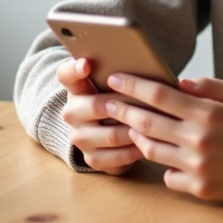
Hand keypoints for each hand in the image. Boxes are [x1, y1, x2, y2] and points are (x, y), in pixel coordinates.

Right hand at [56, 57, 142, 174]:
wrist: (104, 131)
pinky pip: (116, 157)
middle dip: (125, 103)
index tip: (86, 64)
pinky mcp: (92, 158)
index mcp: (75, 88)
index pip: (66, 74)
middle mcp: (72, 112)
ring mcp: (79, 137)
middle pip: (96, 105)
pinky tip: (148, 144)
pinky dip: (134, 151)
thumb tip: (149, 66)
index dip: (75, 69)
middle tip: (149, 101)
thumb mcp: (113, 83)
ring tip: (156, 125)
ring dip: (135, 130)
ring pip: (111, 135)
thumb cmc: (116, 99)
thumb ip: (120, 73)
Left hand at [104, 74, 222, 202]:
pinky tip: (167, 156)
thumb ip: (209, 86)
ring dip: (137, 138)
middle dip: (121, 110)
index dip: (133, 85)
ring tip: (132, 127)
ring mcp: (197, 167)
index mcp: (208, 113)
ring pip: (151, 151)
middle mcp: (199, 140)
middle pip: (146, 123)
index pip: (159, 95)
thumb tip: (178, 83)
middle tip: (106, 102)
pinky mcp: (200, 188)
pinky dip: (164, 165)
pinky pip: (168, 176)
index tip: (115, 78)